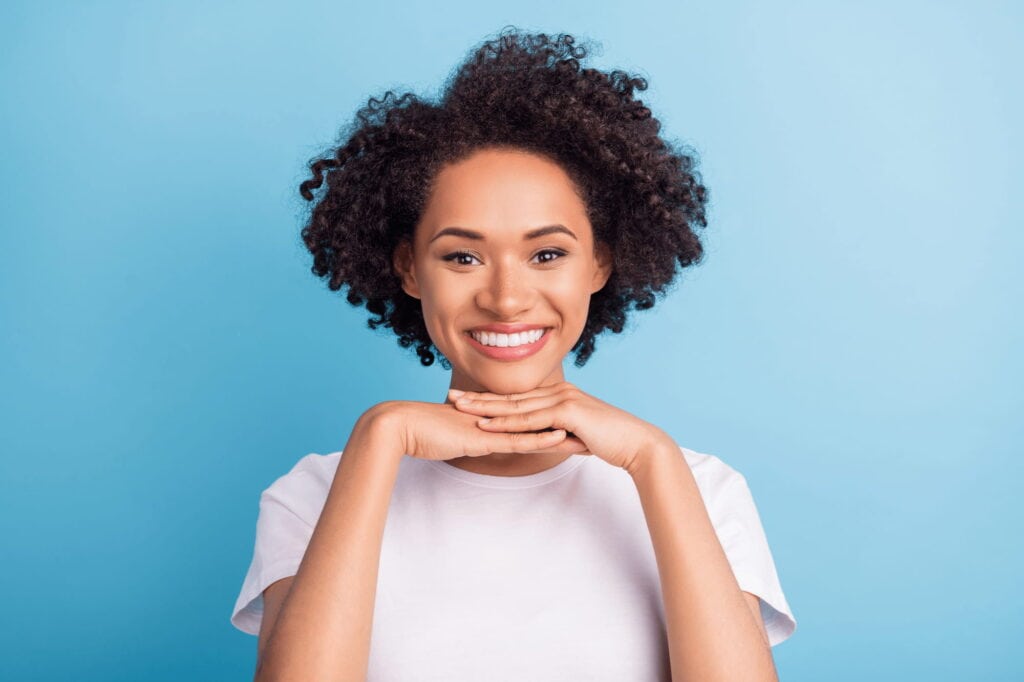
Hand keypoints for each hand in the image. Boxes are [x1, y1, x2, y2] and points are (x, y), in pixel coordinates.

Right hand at [374, 399, 586, 462]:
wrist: (397, 427)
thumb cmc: (418, 433)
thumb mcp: (451, 438)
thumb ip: (467, 439)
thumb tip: (478, 444)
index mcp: (488, 416)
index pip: (526, 418)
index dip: (551, 420)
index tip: (575, 425)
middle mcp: (493, 417)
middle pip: (537, 419)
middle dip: (566, 424)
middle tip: (593, 428)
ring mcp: (489, 425)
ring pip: (533, 428)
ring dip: (562, 431)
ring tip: (590, 435)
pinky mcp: (482, 437)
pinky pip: (517, 438)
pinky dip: (540, 438)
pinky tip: (561, 438)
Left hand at [448, 381, 672, 473]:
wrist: (634, 442)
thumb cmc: (610, 441)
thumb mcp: (577, 435)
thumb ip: (557, 434)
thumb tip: (543, 441)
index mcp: (558, 395)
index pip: (517, 398)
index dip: (490, 399)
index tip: (466, 401)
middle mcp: (557, 392)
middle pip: (510, 397)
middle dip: (479, 398)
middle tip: (451, 399)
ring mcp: (562, 398)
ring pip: (516, 406)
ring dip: (485, 408)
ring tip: (459, 410)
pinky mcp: (567, 411)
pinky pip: (530, 419)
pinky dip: (507, 423)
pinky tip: (487, 425)